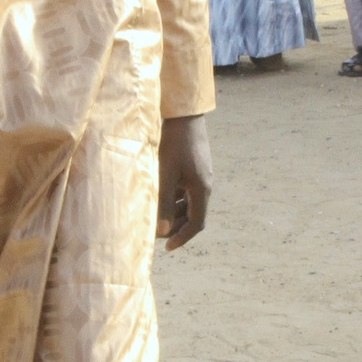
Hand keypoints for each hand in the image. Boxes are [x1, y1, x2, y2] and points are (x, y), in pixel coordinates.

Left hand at [155, 114, 211, 250]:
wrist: (184, 114)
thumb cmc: (173, 143)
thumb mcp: (165, 174)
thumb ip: (163, 202)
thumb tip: (162, 231)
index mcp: (201, 190)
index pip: (196, 224)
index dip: (182, 238)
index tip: (166, 247)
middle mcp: (205, 186)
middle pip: (194, 216)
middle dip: (176, 228)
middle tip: (157, 234)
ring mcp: (201, 177)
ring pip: (189, 204)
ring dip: (174, 214)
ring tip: (156, 216)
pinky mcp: (195, 169)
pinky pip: (187, 192)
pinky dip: (175, 200)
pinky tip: (160, 197)